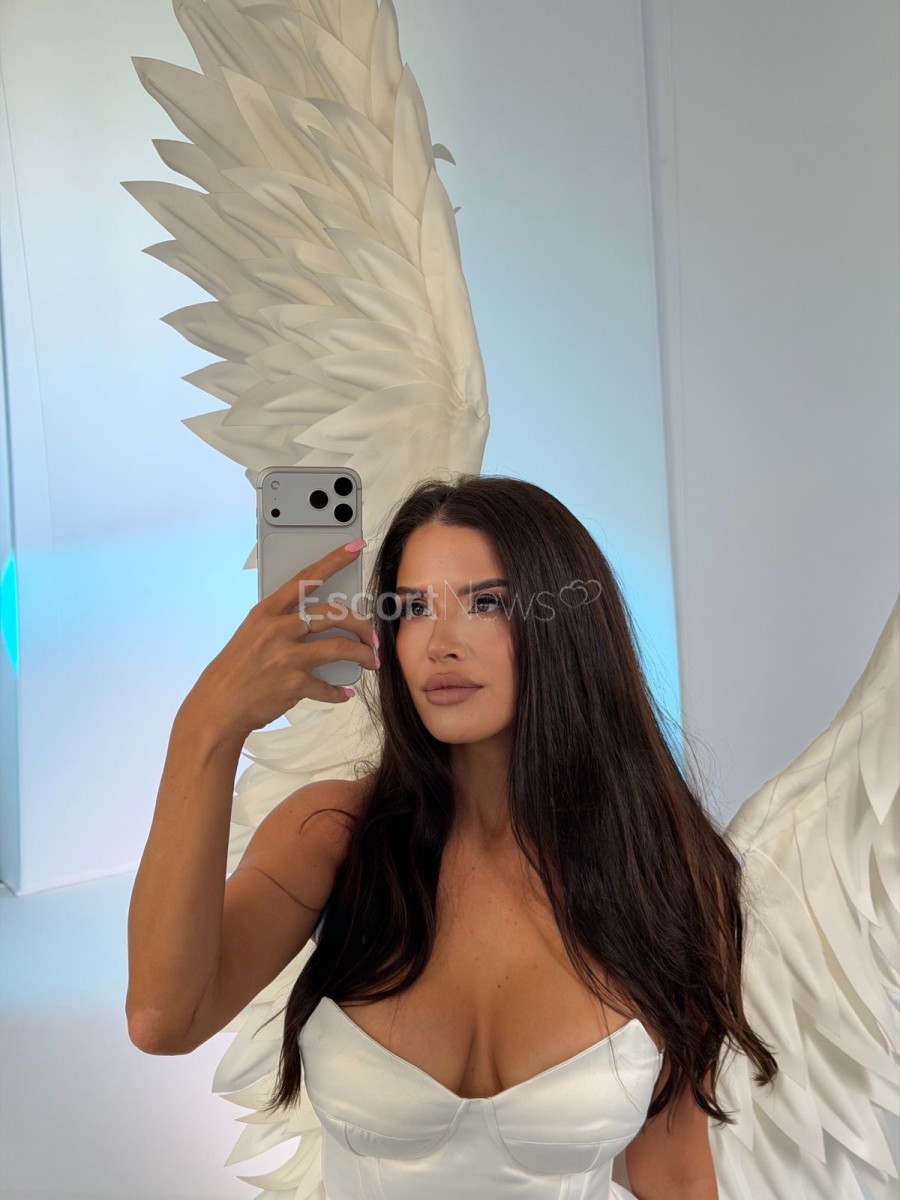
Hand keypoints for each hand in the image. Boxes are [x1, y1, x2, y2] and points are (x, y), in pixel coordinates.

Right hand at [182, 542, 377, 739]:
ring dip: (363, 655)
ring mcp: (287, 657)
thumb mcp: (252, 634)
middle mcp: (278, 629)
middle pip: (334, 614)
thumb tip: (315, 623)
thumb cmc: (234, 670)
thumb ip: (281, 623)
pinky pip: (329, 686)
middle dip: (361, 623)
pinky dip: (340, 692)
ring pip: (341, 647)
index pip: (306, 578)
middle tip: (371, 635)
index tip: (355, 547)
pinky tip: (344, 692)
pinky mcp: (294, 684)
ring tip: (370, 661)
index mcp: (266, 611)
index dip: (333, 560)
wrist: (216, 707)